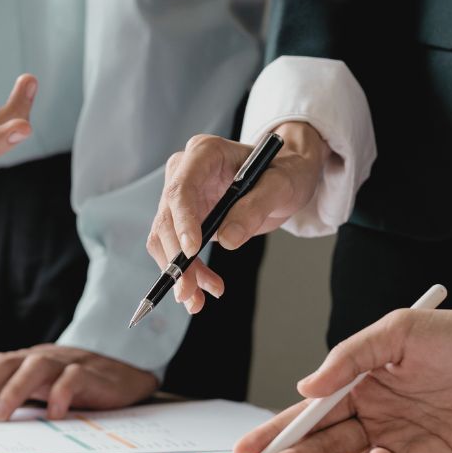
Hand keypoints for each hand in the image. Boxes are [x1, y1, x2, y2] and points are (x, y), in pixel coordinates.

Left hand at [0, 344, 158, 421]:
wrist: (122, 374)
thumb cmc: (69, 386)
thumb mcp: (34, 390)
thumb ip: (4, 396)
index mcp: (19, 361)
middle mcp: (37, 358)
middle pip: (1, 364)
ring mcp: (64, 363)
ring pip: (34, 368)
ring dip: (12, 392)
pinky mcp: (91, 374)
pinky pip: (74, 378)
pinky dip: (61, 394)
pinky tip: (53, 415)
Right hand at [145, 122, 326, 314]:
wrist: (286, 177)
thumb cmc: (286, 171)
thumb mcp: (282, 185)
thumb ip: (255, 207)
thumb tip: (228, 240)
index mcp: (204, 153)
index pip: (181, 189)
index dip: (182, 221)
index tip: (192, 251)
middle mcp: (185, 172)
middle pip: (167, 219)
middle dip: (176, 258)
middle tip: (188, 290)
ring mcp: (183, 197)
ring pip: (165, 239)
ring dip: (179, 272)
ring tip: (197, 299)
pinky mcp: (186, 219)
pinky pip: (176, 249)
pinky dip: (187, 273)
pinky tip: (202, 289)